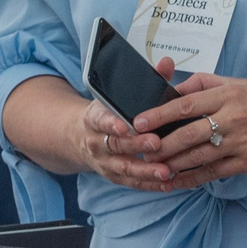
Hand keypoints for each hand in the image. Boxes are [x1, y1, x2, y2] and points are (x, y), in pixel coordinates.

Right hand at [77, 63, 177, 191]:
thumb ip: (145, 80)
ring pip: (124, 168)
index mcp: (95, 118)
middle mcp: (96, 141)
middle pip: (115, 145)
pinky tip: (168, 183)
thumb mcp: (116, 96)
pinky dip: (149, 184)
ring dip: (145, 170)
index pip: (100, 120)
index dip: (111, 123)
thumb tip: (167, 63)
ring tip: (165, 171)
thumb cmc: (107, 114)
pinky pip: (131, 182)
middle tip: (156, 143)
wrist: (79, 139)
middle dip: (135, 145)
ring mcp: (104, 162)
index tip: (124, 125)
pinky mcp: (113, 176)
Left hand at [135, 72, 246, 188]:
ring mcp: (241, 142)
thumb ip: (204, 84)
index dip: (158, 114)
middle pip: (187, 133)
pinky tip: (176, 182)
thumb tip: (172, 92)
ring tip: (152, 167)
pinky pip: (213, 172)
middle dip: (160, 144)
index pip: (185, 104)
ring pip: (197, 156)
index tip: (139, 121)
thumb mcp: (239, 83)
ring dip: (171, 164)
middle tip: (140, 150)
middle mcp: (234, 117)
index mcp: (229, 93)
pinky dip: (192, 178)